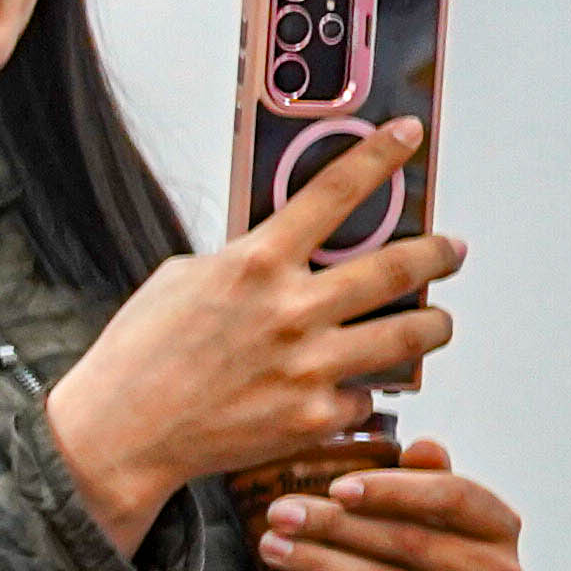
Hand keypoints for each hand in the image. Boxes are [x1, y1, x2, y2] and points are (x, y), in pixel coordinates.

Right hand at [47, 122, 457, 547]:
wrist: (118, 435)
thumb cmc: (139, 357)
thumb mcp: (181, 281)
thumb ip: (242, 262)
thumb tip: (282, 252)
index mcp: (256, 263)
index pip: (335, 192)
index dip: (379, 155)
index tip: (407, 135)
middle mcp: (293, 309)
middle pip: (400, 265)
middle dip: (438, 252)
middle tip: (451, 250)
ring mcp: (310, 365)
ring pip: (411, 334)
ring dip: (435, 323)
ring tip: (437, 320)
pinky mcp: (315, 416)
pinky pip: (367, 397)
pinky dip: (361, 391)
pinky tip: (350, 389)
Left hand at [254, 431, 522, 570]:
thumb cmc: (422, 564)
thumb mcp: (427, 516)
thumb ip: (424, 479)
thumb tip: (421, 445)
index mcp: (500, 525)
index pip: (452, 495)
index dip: (393, 489)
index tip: (336, 488)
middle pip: (409, 541)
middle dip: (334, 526)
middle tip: (280, 515)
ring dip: (324, 565)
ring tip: (275, 550)